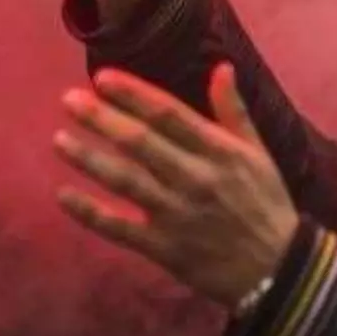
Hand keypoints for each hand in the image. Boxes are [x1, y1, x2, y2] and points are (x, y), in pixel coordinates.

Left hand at [53, 64, 298, 305]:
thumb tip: (220, 67)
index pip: (168, 115)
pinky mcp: (163, 247)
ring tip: (59, 140)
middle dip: (101, 119)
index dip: (133, 95)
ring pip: (124, 181)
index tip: (102, 79)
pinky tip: (63, 195)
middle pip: (139, 143)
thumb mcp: (258, 154)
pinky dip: (89, 212)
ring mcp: (176, 214)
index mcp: (219, 152)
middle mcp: (194, 178)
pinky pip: (119, 228)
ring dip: (88, 159)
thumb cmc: (266, 204)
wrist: (277, 268)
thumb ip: (235, 112)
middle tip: (68, 100)